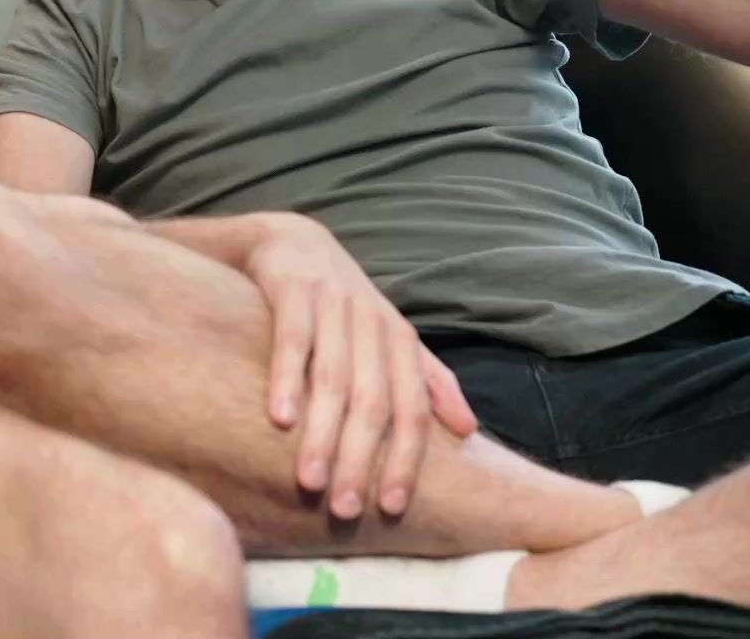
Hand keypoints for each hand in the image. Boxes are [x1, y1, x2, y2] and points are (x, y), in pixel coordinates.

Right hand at [241, 214, 476, 520]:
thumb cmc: (341, 303)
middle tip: (345, 509)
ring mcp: (334, 305)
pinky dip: (288, 378)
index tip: (391, 508)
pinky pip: (292, 339)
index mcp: (400, 342)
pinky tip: (279, 418)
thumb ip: (428, 380)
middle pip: (374, 403)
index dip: (406, 460)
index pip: (411, 411)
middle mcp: (372, 325)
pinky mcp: (294, 289)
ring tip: (309, 481)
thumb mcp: (389, 337)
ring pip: (334, 378)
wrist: (290, 241)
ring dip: (322, 434)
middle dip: (361, 460)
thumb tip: (470, 430)